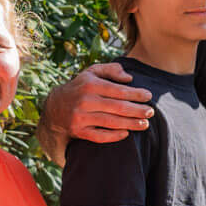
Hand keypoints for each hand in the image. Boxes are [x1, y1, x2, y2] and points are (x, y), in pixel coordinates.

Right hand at [35, 63, 151, 156]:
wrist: (55, 107)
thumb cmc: (81, 87)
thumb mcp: (92, 72)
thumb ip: (111, 70)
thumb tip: (129, 78)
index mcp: (90, 85)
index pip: (118, 90)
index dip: (135, 94)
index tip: (148, 96)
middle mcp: (85, 101)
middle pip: (118, 108)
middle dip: (137, 111)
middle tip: (151, 112)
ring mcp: (81, 117)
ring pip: (111, 122)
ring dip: (131, 124)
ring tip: (145, 124)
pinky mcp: (78, 131)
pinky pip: (99, 136)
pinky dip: (114, 136)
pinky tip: (126, 133)